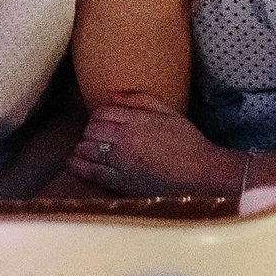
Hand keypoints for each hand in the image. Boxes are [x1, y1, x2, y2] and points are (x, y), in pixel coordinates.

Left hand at [66, 100, 238, 197]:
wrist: (202, 176)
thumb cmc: (188, 143)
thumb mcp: (168, 112)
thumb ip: (138, 100)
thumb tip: (109, 93)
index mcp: (137, 120)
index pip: (102, 112)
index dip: (98, 115)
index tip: (101, 121)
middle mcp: (126, 140)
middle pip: (92, 129)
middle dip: (90, 130)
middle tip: (94, 135)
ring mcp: (122, 162)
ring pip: (87, 148)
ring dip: (82, 147)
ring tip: (83, 148)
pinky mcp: (121, 182)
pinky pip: (91, 171)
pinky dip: (78, 165)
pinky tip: (73, 162)